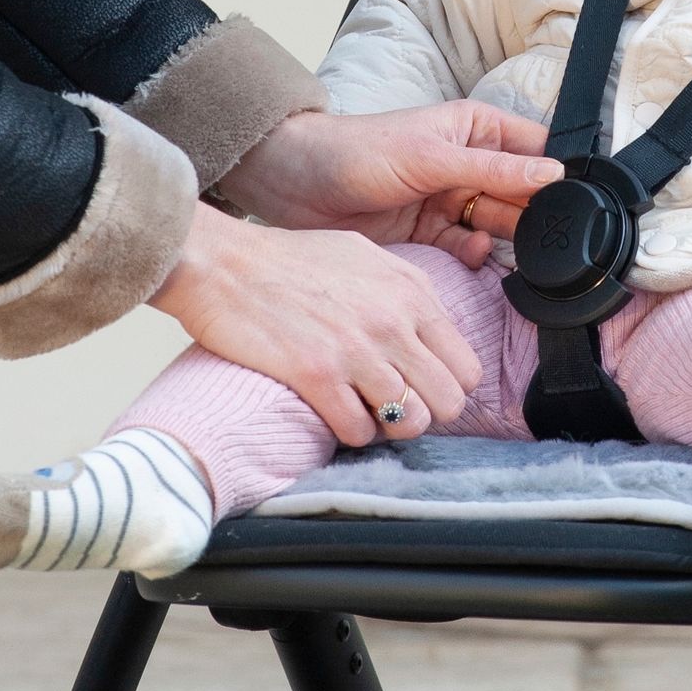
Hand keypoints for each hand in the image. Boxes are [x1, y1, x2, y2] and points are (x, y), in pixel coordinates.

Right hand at [149, 204, 480, 442]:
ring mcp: (357, 349)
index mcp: (412, 291)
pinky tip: (334, 414)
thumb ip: (404, 293)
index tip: (421, 388)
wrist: (225, 263)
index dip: (446, 387)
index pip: (466, 366)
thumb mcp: (366, 257)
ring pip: (410, 421)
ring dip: (388, 426)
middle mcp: (393, 321)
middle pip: (449, 401)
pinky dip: (350, 432)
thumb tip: (430, 330)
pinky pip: (359, 431)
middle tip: (396, 408)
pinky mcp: (317, 375)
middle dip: (427, 412)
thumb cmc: (290, 259)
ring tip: (364, 411)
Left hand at [219, 103, 559, 266]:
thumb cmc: (357, 151)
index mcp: (476, 128)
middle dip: (534, 212)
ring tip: (516, 250)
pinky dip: (476, 254)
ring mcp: (450, 198)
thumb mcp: (432, 157)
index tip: (577, 199)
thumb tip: (552, 175)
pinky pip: (468, 247)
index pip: (534, 148)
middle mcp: (469, 162)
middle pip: (521, 191)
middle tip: (550, 235)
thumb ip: (494, 170)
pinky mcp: (430, 232)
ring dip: (506, 237)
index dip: (556, 172)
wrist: (296, 185)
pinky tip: (476, 254)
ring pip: (498, 222)